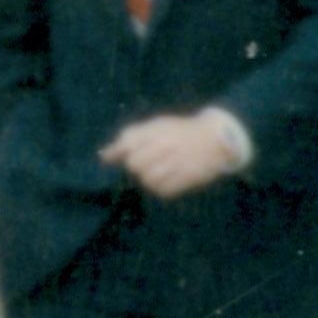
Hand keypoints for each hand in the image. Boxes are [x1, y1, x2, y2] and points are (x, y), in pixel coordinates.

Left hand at [99, 112, 242, 200]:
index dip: (118, 152)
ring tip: (160, 169)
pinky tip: (168, 178)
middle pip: (134, 165)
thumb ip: (130, 138)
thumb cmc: (179, 132)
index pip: (127, 143)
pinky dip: (161, 188)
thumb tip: (103, 156)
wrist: (215, 139)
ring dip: (149, 178)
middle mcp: (166, 145)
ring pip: (147, 180)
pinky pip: (162, 191)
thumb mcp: (155, 126)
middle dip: (136, 166)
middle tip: (148, 161)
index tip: (112, 159)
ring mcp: (176, 162)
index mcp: (157, 129)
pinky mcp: (186, 178)